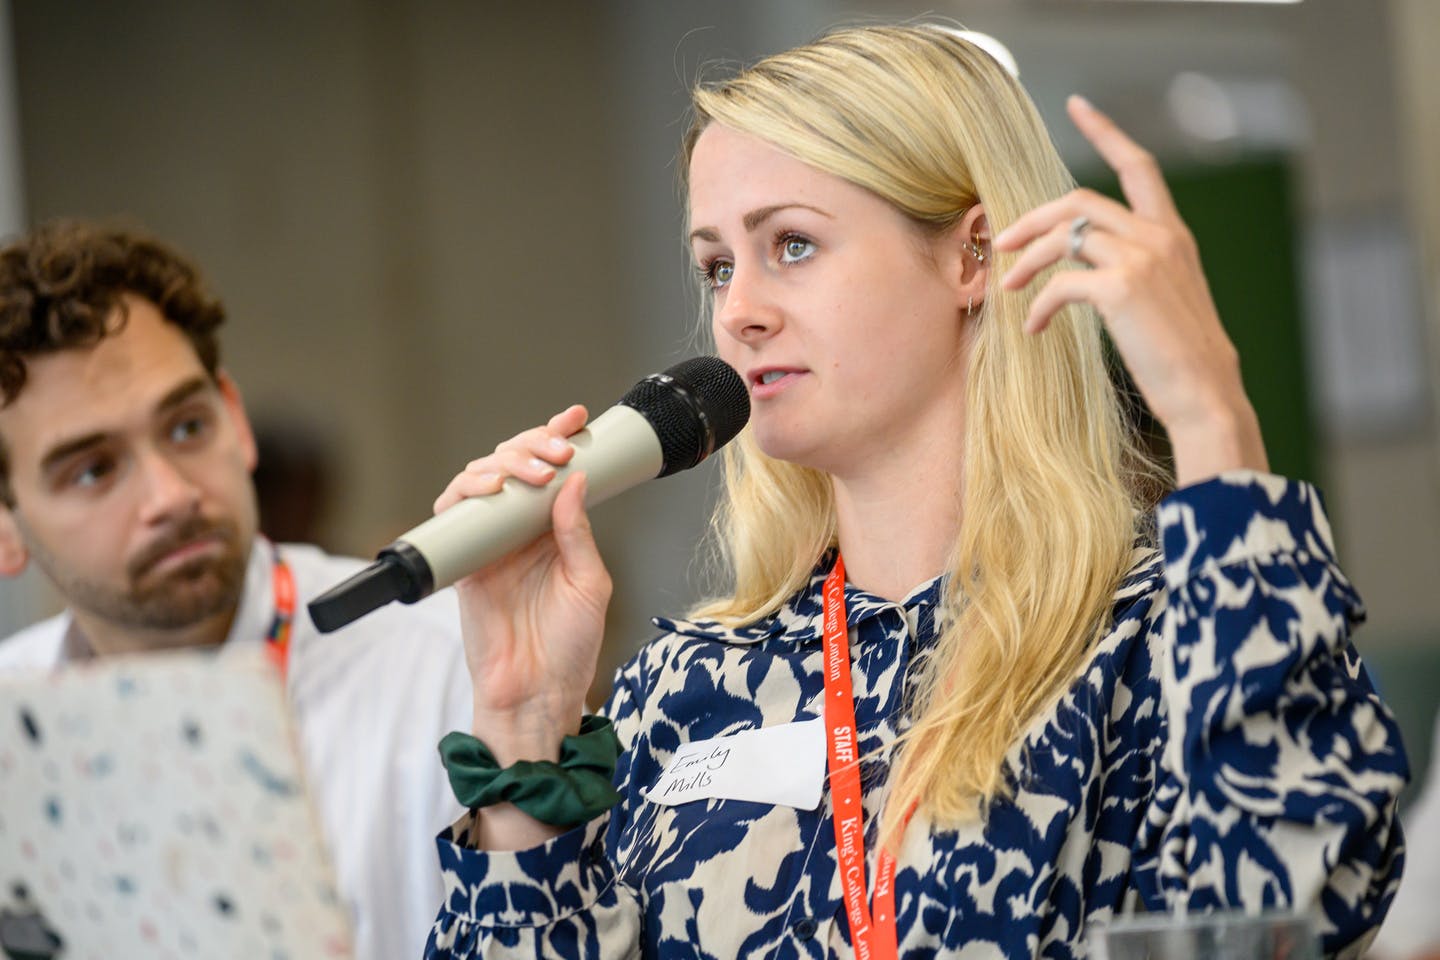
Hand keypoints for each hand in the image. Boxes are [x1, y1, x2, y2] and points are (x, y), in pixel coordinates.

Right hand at [434, 403, 611, 763]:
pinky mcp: (462, 561)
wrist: (536, 695)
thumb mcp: (590, 584)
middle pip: (513, 466)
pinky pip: (453, 515)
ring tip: (532, 473)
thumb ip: (578, 533)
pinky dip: (465, 493)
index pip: (553, 472)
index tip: (577, 419)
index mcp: (554, 531)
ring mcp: (489, 543)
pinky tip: (489, 491)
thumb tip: (574, 482)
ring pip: (481, 481)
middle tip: (557, 450)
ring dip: (504, 465)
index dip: (558, 439)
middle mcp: (519, 531)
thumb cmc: (569, 647)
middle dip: (532, 445)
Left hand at [993, 95, 1267, 486]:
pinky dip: (1037, 304)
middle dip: (1032, 218)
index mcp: (1173, 234)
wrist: (1205, 393)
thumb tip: (1079, 267)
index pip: (1139, 167)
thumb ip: (1130, 269)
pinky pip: (1061, 283)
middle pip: (1080, 200)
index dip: (1107, 132)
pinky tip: (1033, 327)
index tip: (1078, 107)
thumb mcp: (1161, 300)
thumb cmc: (1178, 359)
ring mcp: (1143, 259)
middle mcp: (1160, 237)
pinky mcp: (1123, 289)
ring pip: (1065, 236)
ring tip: (1007, 286)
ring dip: (1026, 260)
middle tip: (1001, 241)